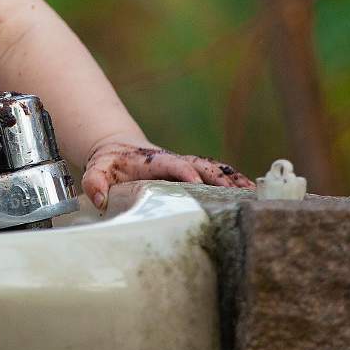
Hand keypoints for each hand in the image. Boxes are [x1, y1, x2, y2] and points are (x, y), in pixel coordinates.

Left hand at [81, 139, 253, 210]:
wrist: (118, 150)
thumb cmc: (109, 163)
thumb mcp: (96, 169)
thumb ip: (94, 181)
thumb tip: (100, 200)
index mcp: (154, 161)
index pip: (172, 164)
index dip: (184, 171)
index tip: (196, 181)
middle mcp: (175, 161)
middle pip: (203, 165)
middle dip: (220, 178)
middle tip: (239, 193)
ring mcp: (187, 166)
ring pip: (215, 170)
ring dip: (234, 181)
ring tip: (255, 196)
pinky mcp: (193, 174)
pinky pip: (217, 176)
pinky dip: (235, 183)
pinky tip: (252, 197)